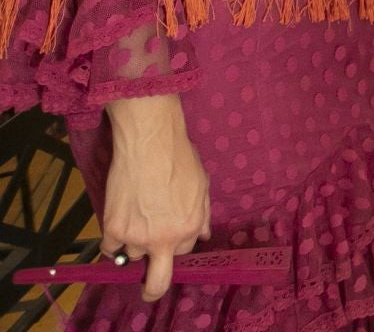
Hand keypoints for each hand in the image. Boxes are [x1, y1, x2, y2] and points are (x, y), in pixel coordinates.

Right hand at [101, 95, 210, 301]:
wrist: (149, 143)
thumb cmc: (180, 158)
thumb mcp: (202, 186)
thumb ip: (202, 215)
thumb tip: (204, 235)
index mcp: (190, 228)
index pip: (183, 251)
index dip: (177, 240)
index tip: (171, 233)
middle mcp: (164, 239)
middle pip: (156, 282)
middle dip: (153, 289)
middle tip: (149, 288)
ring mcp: (137, 236)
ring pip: (133, 256)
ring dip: (134, 243)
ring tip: (136, 215)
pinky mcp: (113, 229)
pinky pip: (110, 247)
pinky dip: (113, 239)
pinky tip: (119, 222)